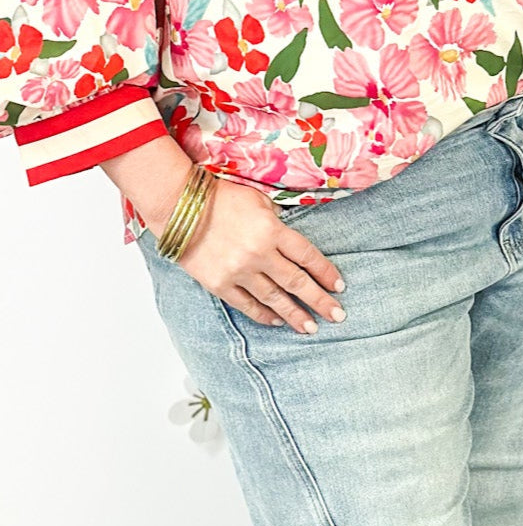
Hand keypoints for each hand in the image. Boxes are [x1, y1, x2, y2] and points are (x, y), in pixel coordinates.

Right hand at [176, 179, 346, 334]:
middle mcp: (259, 254)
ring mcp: (238, 272)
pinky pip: (247, 305)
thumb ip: (277, 222)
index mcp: (272, 230)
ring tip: (311, 327)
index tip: (339, 286)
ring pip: (274, 299)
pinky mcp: (220, 284)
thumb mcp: (259, 201)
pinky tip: (277, 322)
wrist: (179, 206)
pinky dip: (264, 315)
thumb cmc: (222, 198)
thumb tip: (289, 242)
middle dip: (319, 301)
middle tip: (337, 316)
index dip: (326, 272)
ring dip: (295, 315)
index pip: (307, 256)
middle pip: (296, 282)